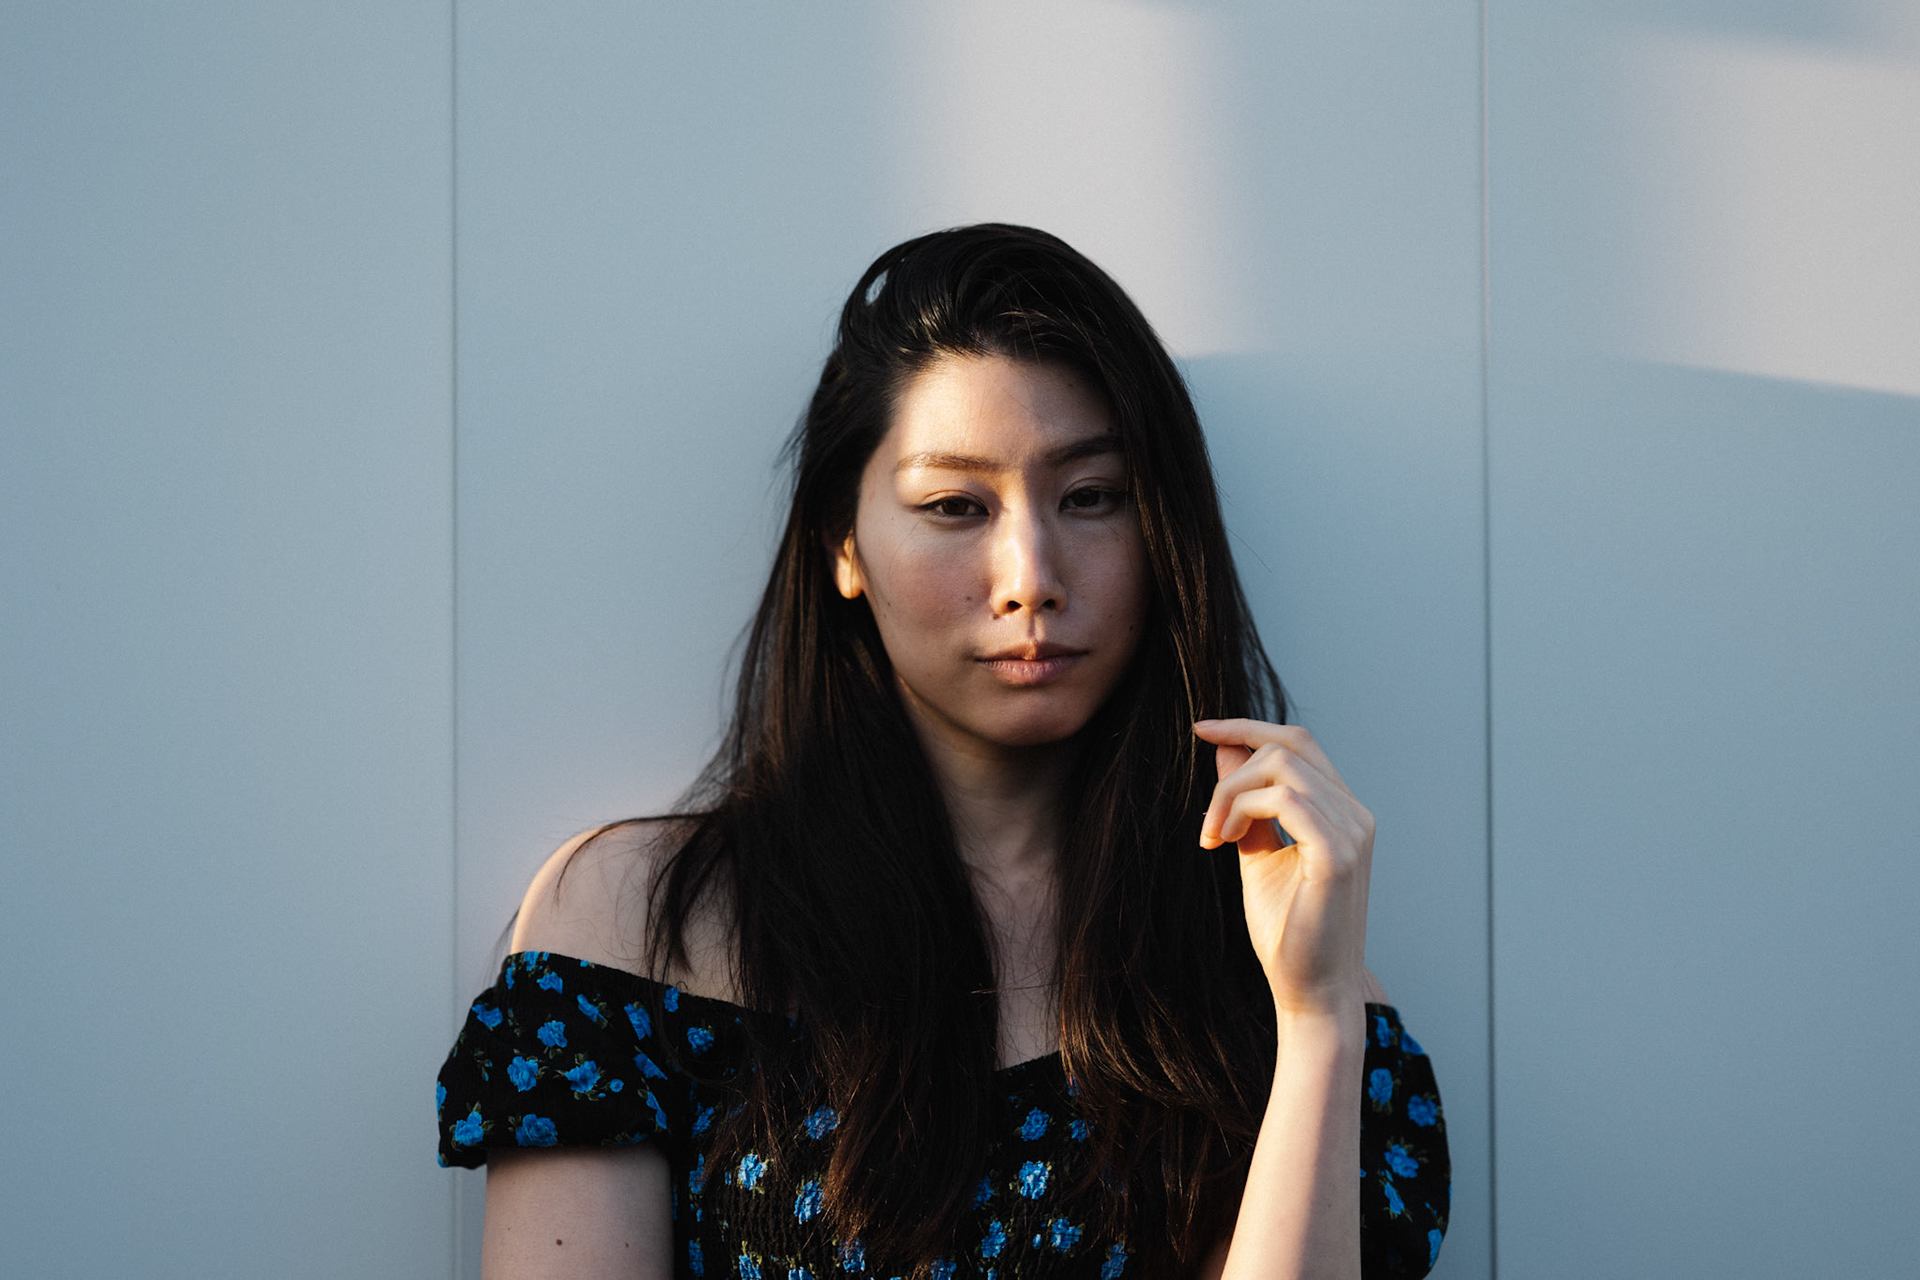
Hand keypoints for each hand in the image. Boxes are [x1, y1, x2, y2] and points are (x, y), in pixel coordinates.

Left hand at [1193, 720, 1373, 1016]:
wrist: (1310, 990)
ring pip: (1280, 766)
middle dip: (1232, 767)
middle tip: (1208, 824)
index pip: (1299, 743)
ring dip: (1230, 794)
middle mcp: (1354, 813)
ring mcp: (1352, 831)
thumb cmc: (1288, 929)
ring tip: (1215, 837)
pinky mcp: (1338, 854)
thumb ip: (1245, 802)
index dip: (1249, 727)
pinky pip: (1285, 799)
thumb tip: (1224, 751)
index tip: (1202, 730)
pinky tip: (1226, 841)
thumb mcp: (1257, 852)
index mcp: (1341, 810)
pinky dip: (1244, 809)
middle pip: (1288, 744)